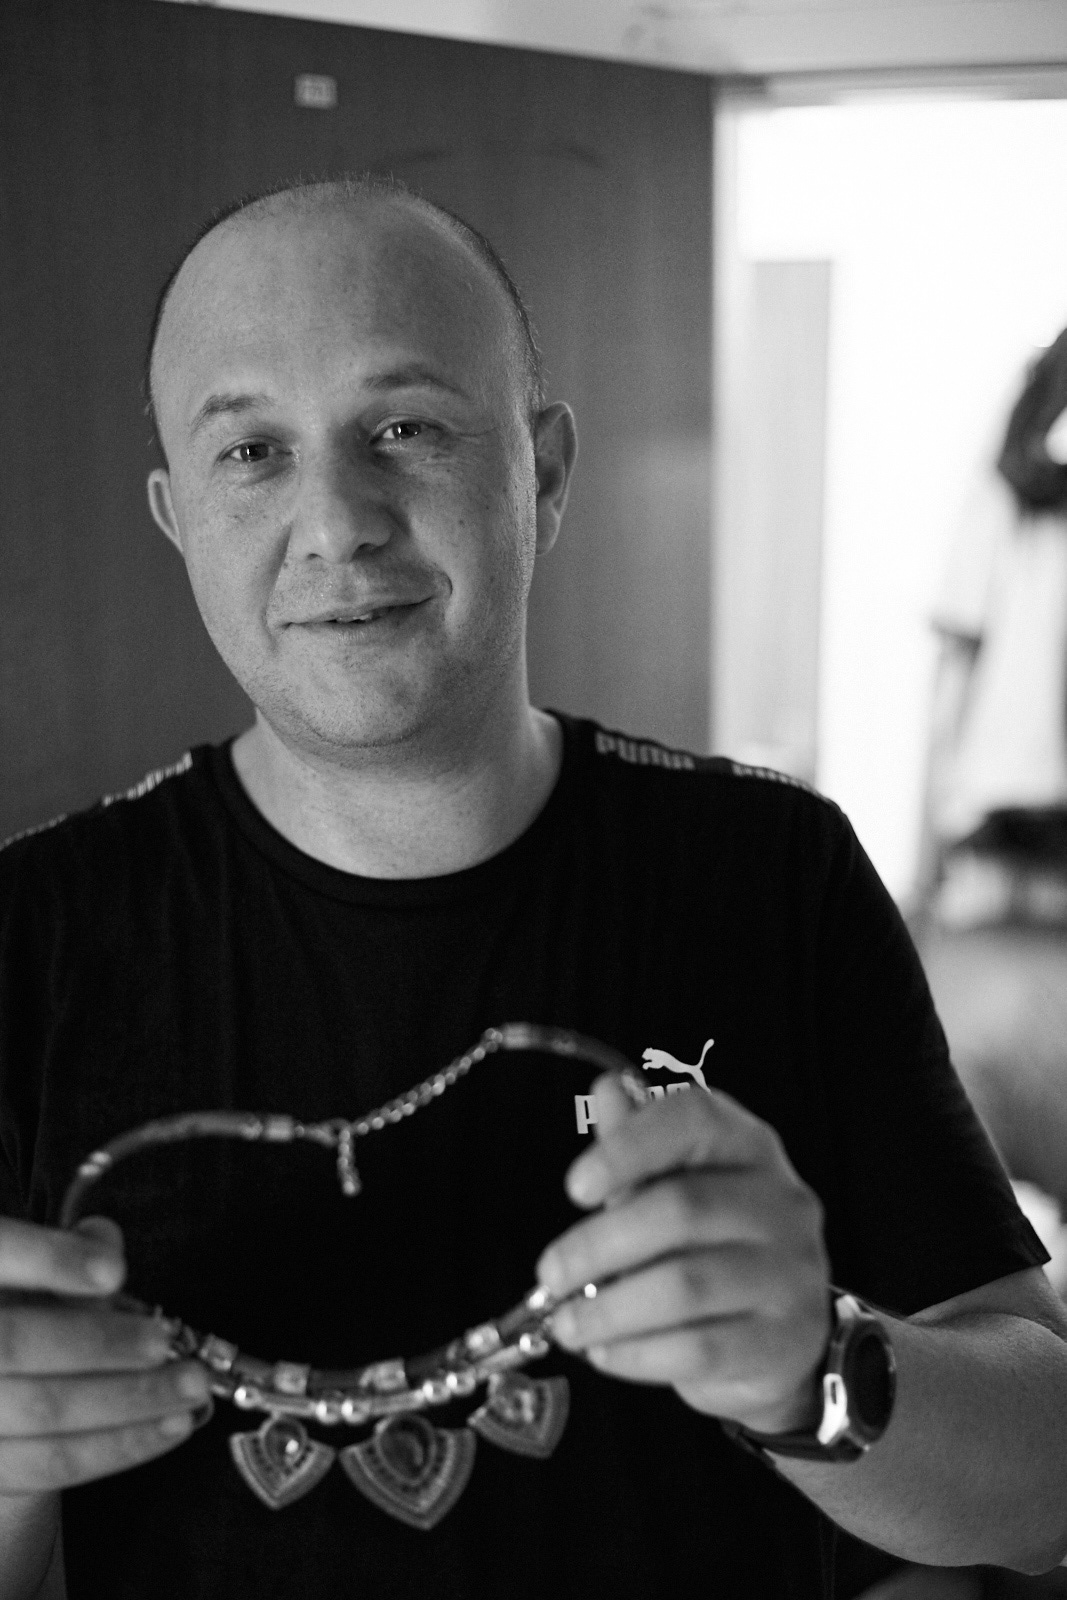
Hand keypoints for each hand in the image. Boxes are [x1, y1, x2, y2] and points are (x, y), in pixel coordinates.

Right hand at [0, 1215, 211, 1493]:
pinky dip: (121, 1445)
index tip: (113, 1271)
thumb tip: (106, 1250)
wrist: (1, 1385)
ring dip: (129, 1399)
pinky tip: (170, 1426)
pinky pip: (55, 1462)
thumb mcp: (36, 1271)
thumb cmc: (24, 1314)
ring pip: (43, 1409)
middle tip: (165, 1339)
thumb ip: (69, 1248)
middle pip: (16, 1344)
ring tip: (188, 1387)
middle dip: (101, 1343)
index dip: (51, 1259)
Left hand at [536, 1074, 830, 1433]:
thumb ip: (637, 1145)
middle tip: (550, 1274)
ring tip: (568, 1323)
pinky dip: (638, 1353)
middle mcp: (781, 1201)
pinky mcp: (784, 1340)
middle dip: (598, 1246)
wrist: (781, 1338)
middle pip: (681, 1209)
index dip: (629, 1146)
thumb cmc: (714, 1248)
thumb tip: (607, 1091)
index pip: (695, 1120)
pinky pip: (700, 1348)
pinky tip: (606, 1352)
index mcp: (748, 1146)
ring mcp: (791, 1273)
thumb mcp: (674, 1188)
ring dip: (610, 1309)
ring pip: (686, 1286)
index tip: (575, 1187)